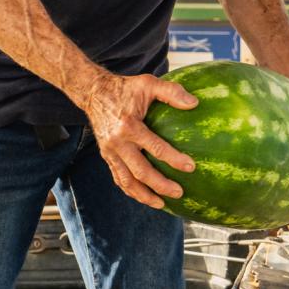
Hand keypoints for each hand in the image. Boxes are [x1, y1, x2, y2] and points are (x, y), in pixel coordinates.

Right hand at [80, 72, 196, 207]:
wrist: (94, 92)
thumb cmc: (125, 88)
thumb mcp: (148, 83)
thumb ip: (171, 92)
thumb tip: (194, 103)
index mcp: (129, 127)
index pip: (155, 148)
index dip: (174, 159)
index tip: (191, 167)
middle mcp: (117, 143)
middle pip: (140, 172)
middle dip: (160, 185)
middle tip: (179, 193)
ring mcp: (110, 152)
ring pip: (126, 181)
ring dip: (144, 195)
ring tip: (162, 204)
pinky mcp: (106, 156)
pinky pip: (118, 178)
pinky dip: (131, 190)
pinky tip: (145, 196)